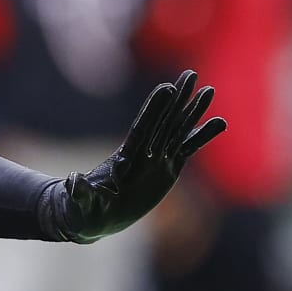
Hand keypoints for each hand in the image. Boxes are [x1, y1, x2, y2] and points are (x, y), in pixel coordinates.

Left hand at [47, 71, 227, 243]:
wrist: (93, 217)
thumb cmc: (82, 209)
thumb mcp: (79, 202)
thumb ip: (79, 192)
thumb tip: (72, 180)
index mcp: (124, 158)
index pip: (142, 129)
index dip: (154, 109)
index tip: (167, 88)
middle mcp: (142, 154)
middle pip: (163, 121)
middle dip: (177, 99)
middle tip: (191, 74)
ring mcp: (156, 160)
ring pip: (177, 130)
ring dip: (193, 111)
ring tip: (208, 90)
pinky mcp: (166, 170)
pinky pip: (187, 149)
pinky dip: (202, 136)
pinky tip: (219, 122)